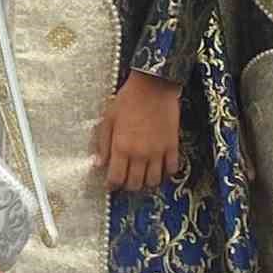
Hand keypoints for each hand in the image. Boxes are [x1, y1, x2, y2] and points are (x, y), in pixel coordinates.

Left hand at [94, 69, 181, 190]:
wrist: (153, 87)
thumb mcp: (108, 119)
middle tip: (125, 180)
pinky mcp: (172, 146)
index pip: (116, 178)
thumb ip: (103, 144)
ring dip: (146, 182)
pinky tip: (158, 167)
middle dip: (128, 186)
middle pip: (135, 184)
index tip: (111, 184)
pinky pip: (171, 169)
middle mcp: (140, 154)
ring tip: (141, 176)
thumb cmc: (127, 100)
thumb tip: (99, 164)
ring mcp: (158, 152)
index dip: (112, 185)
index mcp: (121, 147)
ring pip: (153, 181)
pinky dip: (165, 173)